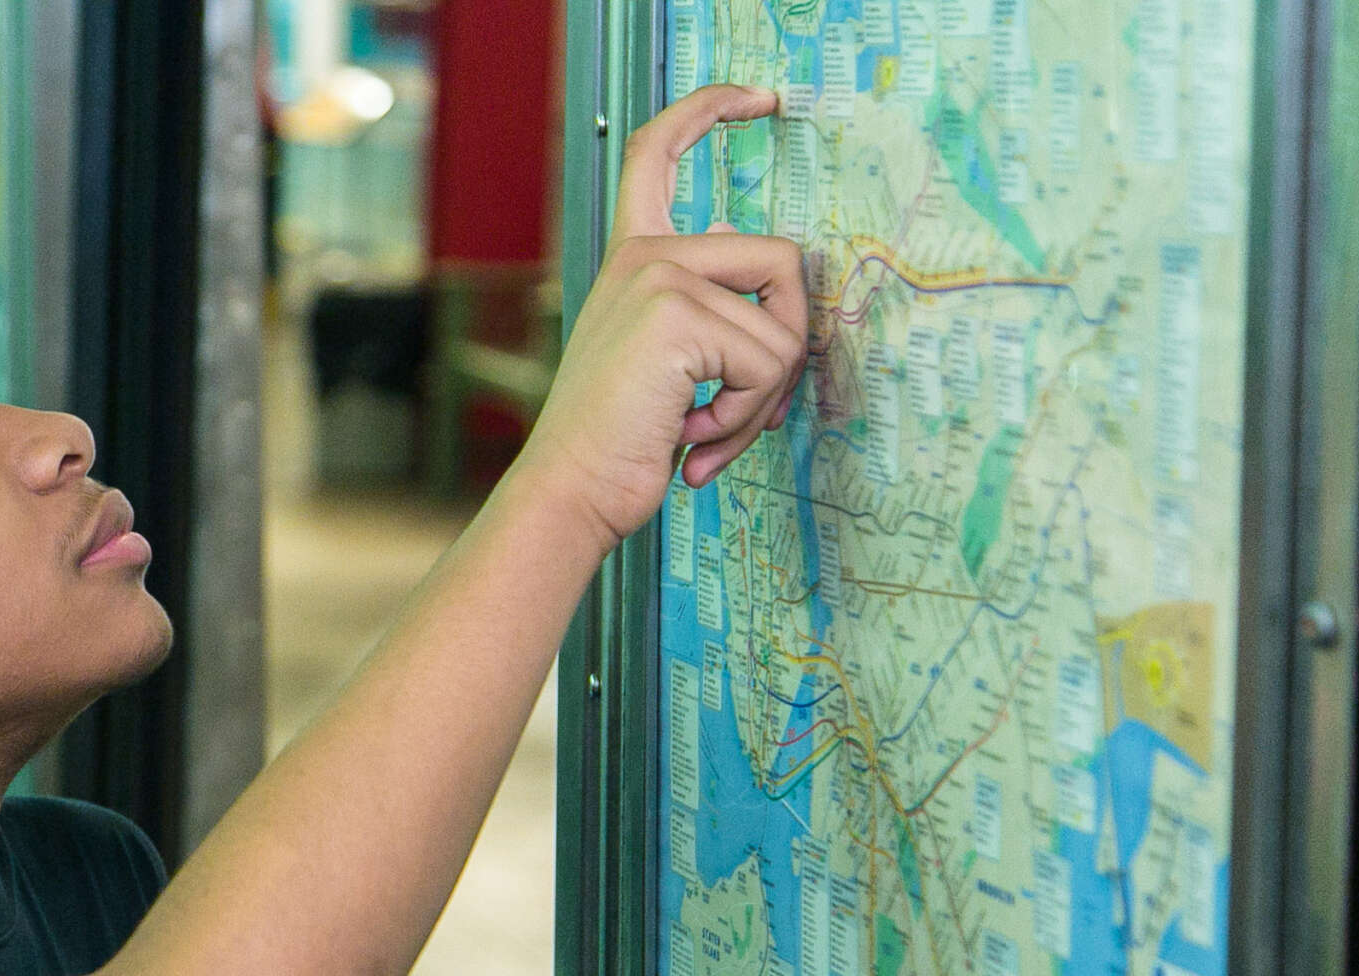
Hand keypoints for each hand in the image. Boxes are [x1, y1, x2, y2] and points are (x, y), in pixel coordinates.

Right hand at [511, 83, 808, 548]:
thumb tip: (747, 242)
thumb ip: (699, 299)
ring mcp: (660, 279)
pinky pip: (768, 361)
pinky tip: (693, 440)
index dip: (710, 110)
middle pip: (782, 260)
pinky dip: (746, 417)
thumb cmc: (616, 442)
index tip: (758, 100)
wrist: (570, 492)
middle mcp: (644, 257)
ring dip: (763, 398)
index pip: (659, 151)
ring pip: (785, 325)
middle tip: (745, 408)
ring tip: (707, 433)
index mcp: (632, 259)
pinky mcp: (677, 316)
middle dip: (788, 347)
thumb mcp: (658, 357)